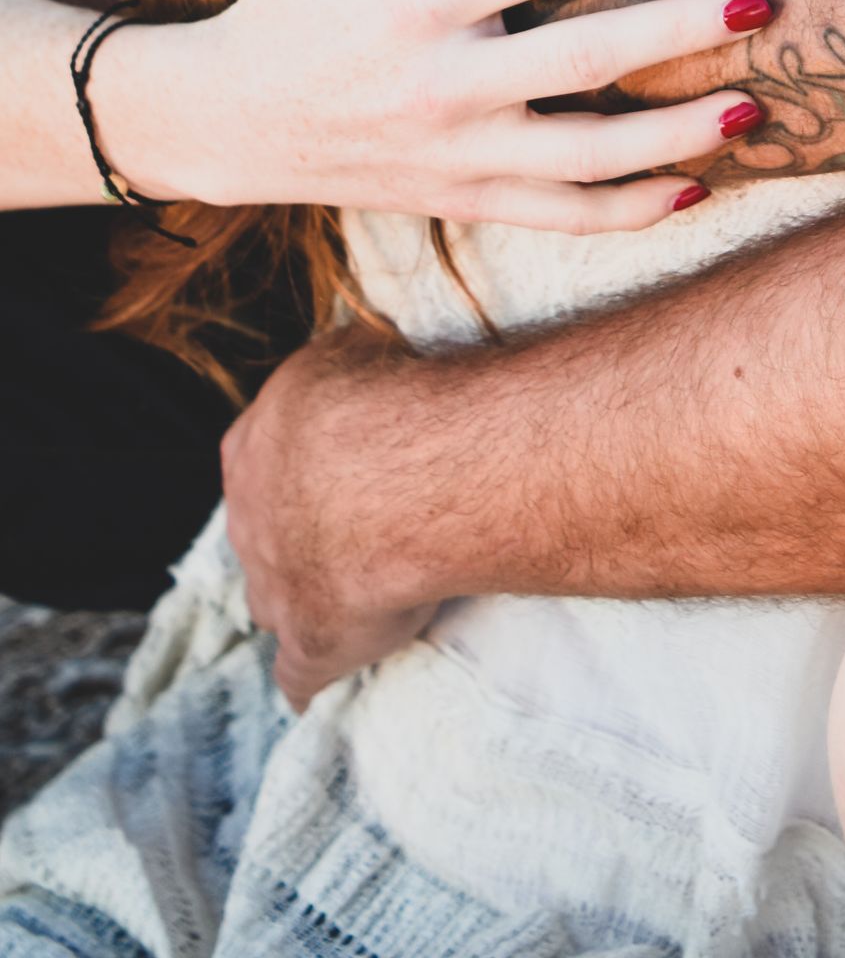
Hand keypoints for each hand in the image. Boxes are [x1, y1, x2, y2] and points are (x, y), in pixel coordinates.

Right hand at [95, 0, 770, 227]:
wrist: (227, 118)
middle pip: (588, 59)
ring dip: (679, 136)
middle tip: (765, 3)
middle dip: (684, 32)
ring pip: (589, 158)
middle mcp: (445, 83)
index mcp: (421, 0)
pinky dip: (633, 211)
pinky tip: (697, 188)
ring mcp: (456, 153)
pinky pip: (562, 216)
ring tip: (756, 111)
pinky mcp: (461, 201)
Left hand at [223, 325, 437, 709]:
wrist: (402, 473)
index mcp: (249, 448)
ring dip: (302, 594)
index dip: (298, 464)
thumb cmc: (382, 398)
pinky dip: (307, 678)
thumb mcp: (349, 351)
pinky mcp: (310, 643)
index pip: (253, 459)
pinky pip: (298, 673)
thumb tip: (355, 363)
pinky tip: (314, 688)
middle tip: (360, 521)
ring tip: (357, 586)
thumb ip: (339, 371)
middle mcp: (248, 520)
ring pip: (272, 599)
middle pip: (262, 532)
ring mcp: (273, 587)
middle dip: (299, 530)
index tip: (340, 462)